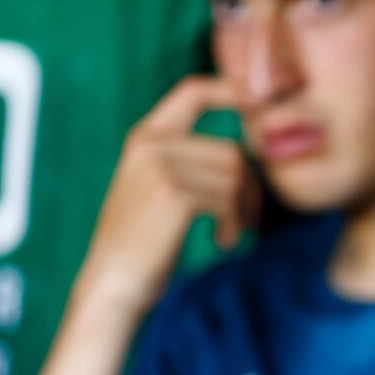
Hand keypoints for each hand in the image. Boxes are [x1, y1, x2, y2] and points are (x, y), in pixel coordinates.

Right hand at [75, 76, 256, 314]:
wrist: (113, 284)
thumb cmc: (144, 244)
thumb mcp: (157, 190)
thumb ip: (187, 162)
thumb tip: (248, 150)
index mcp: (145, 138)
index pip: (193, 92)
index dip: (231, 89)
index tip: (261, 101)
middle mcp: (150, 144)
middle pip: (232, 151)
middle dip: (251, 189)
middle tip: (247, 220)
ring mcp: (160, 167)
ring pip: (236, 176)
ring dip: (244, 210)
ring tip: (231, 233)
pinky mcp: (175, 194)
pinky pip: (229, 199)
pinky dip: (234, 225)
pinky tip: (222, 241)